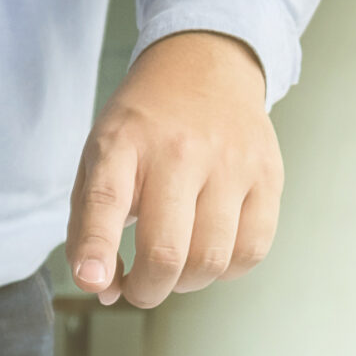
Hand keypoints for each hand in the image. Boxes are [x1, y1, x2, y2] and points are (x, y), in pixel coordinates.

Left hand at [67, 31, 280, 309]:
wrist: (204, 65)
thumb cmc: (143, 129)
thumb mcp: (97, 158)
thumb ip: (88, 226)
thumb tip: (103, 288)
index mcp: (123, 144)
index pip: (108, 201)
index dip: (98, 249)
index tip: (94, 282)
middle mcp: (180, 151)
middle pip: (165, 251)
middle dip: (145, 291)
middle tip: (139, 287)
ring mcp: (230, 162)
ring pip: (210, 260)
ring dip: (185, 284)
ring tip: (174, 266)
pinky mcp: (268, 175)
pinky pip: (252, 250)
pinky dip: (226, 270)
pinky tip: (209, 251)